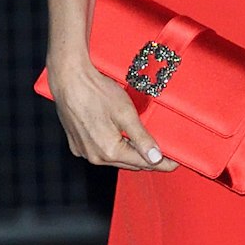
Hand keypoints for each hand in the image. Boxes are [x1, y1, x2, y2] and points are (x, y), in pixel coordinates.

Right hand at [48, 57, 177, 170]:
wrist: (69, 80)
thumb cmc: (97, 93)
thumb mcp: (126, 114)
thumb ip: (141, 138)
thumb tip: (155, 158)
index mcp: (109, 151)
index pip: (143, 163)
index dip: (162, 163)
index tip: (175, 162)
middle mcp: (95, 157)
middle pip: (129, 163)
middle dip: (147, 159)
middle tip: (164, 152)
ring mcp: (83, 152)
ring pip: (115, 159)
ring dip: (130, 153)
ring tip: (145, 145)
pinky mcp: (76, 144)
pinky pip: (100, 152)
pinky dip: (113, 148)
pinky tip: (121, 138)